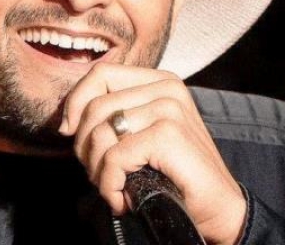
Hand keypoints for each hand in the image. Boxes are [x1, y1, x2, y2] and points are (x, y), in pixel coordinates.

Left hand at [59, 63, 245, 244]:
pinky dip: (109, 184)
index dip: (75, 102)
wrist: (219, 210)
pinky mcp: (168, 134)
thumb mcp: (141, 135)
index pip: (100, 74)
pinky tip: (122, 199)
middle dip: (84, 145)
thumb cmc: (174, 175)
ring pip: (100, 132)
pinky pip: (114, 157)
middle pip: (95, 105)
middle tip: (97, 173)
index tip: (69, 132)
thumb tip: (65, 121)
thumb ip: (112, 117)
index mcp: (160, 81)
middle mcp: (167, 88)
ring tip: (112, 187)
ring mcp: (169, 108)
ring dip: (96, 169)